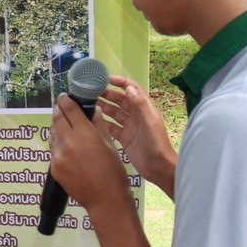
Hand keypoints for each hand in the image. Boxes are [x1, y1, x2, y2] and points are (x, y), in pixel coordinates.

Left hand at [48, 94, 133, 217]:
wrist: (106, 199)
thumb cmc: (113, 171)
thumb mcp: (110, 144)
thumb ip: (98, 124)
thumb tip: (93, 110)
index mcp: (84, 133)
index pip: (69, 109)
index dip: (65, 100)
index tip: (64, 96)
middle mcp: (68, 142)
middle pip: (57, 119)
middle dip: (58, 110)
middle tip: (61, 107)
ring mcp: (58, 156)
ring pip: (53, 134)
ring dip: (57, 127)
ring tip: (64, 126)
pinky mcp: (54, 168)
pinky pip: (53, 150)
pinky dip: (58, 144)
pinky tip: (66, 146)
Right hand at [93, 76, 176, 196]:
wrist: (158, 168)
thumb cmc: (156, 144)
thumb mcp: (149, 122)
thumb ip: (140, 105)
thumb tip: (129, 88)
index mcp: (144, 108)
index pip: (132, 89)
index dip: (120, 82)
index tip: (105, 78)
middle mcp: (136, 115)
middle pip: (120, 100)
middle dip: (107, 94)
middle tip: (90, 92)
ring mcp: (129, 126)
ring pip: (114, 113)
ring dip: (103, 107)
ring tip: (87, 104)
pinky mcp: (123, 138)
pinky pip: (111, 127)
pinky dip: (102, 123)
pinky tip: (91, 120)